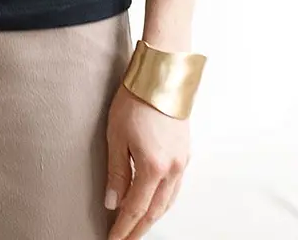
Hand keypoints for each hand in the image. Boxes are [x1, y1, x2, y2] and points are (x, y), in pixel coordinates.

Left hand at [103, 83, 190, 239]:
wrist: (161, 74)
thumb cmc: (136, 98)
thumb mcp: (116, 135)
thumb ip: (116, 172)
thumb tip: (112, 202)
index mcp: (153, 167)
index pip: (135, 209)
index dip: (123, 228)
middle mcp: (172, 169)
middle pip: (154, 210)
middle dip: (139, 228)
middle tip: (124, 239)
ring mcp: (182, 162)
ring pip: (168, 202)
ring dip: (152, 217)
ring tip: (137, 226)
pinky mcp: (185, 152)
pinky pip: (175, 187)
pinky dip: (163, 200)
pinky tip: (155, 200)